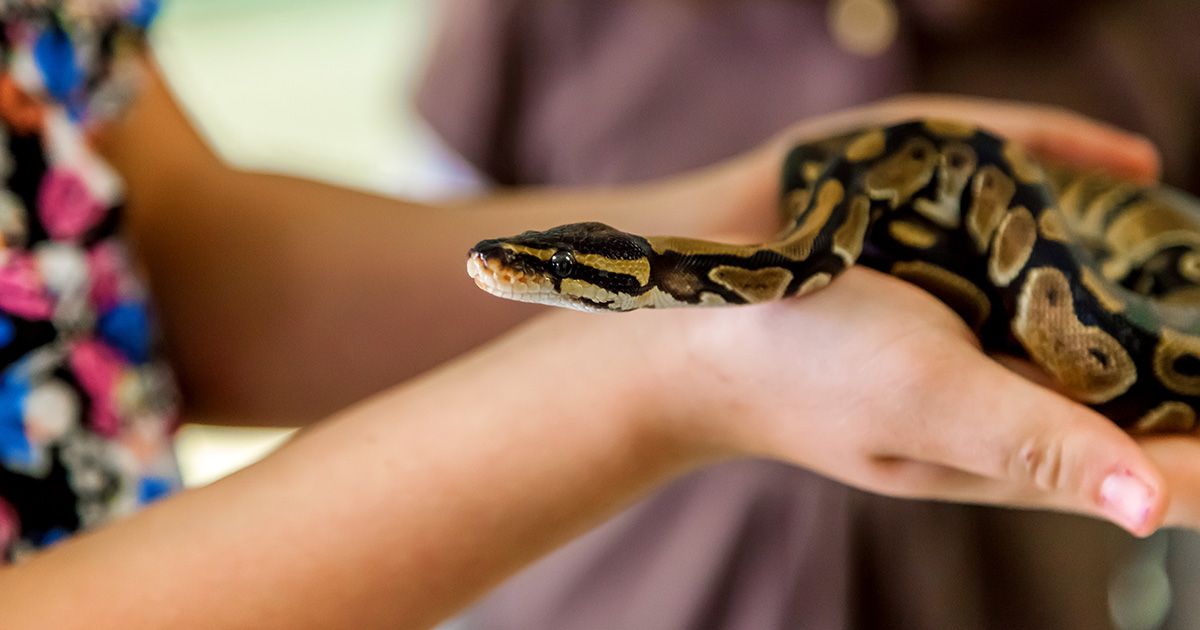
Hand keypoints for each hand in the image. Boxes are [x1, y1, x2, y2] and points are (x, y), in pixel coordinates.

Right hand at [639, 97, 1180, 535]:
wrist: (690, 331)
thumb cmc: (803, 359)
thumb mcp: (928, 394)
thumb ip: (1036, 440)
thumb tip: (1150, 506)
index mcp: (1008, 459)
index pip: (1160, 475)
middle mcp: (1000, 431)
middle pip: (1140, 428)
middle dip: (1199, 397)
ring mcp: (968, 392)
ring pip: (1094, 382)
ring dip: (1153, 351)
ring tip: (1182, 289)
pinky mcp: (938, 352)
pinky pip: (1037, 340)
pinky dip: (1084, 311)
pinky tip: (1091, 277)